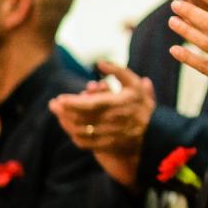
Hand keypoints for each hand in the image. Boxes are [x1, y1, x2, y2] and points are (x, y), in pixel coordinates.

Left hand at [49, 62, 156, 187]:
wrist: (154, 132)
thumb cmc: (140, 104)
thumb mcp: (134, 83)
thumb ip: (118, 71)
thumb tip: (99, 62)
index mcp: (118, 104)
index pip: (89, 105)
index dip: (72, 103)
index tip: (60, 98)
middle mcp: (113, 121)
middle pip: (81, 118)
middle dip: (63, 111)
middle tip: (53, 104)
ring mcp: (109, 135)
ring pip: (80, 131)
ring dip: (66, 123)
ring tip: (59, 113)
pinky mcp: (106, 145)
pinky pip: (84, 143)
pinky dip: (73, 135)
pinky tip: (69, 127)